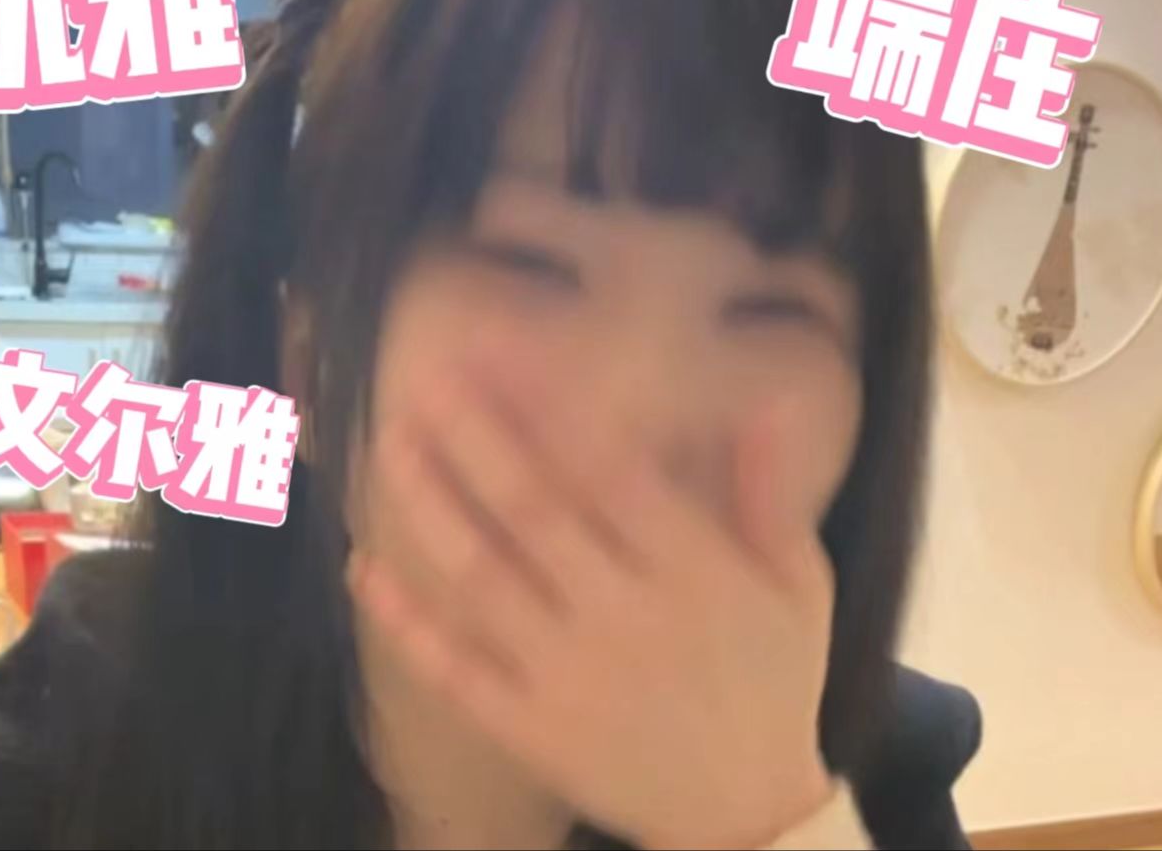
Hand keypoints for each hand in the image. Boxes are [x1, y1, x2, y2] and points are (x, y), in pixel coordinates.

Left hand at [349, 362, 835, 849]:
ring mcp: (566, 674)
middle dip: (476, 439)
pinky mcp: (527, 726)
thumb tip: (762, 402)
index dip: (553, 409)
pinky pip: (455, 668)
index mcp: (692, 571)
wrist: (748, 816)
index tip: (506, 356)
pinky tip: (362, 568)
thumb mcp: (798, 587)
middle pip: (533, 512)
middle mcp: (621, 614)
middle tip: (427, 379)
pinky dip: (407, 621)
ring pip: (482, 578)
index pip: (610, 471)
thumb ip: (772, 495)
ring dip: (431, 506)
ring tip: (390, 446)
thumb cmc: (772, 682)